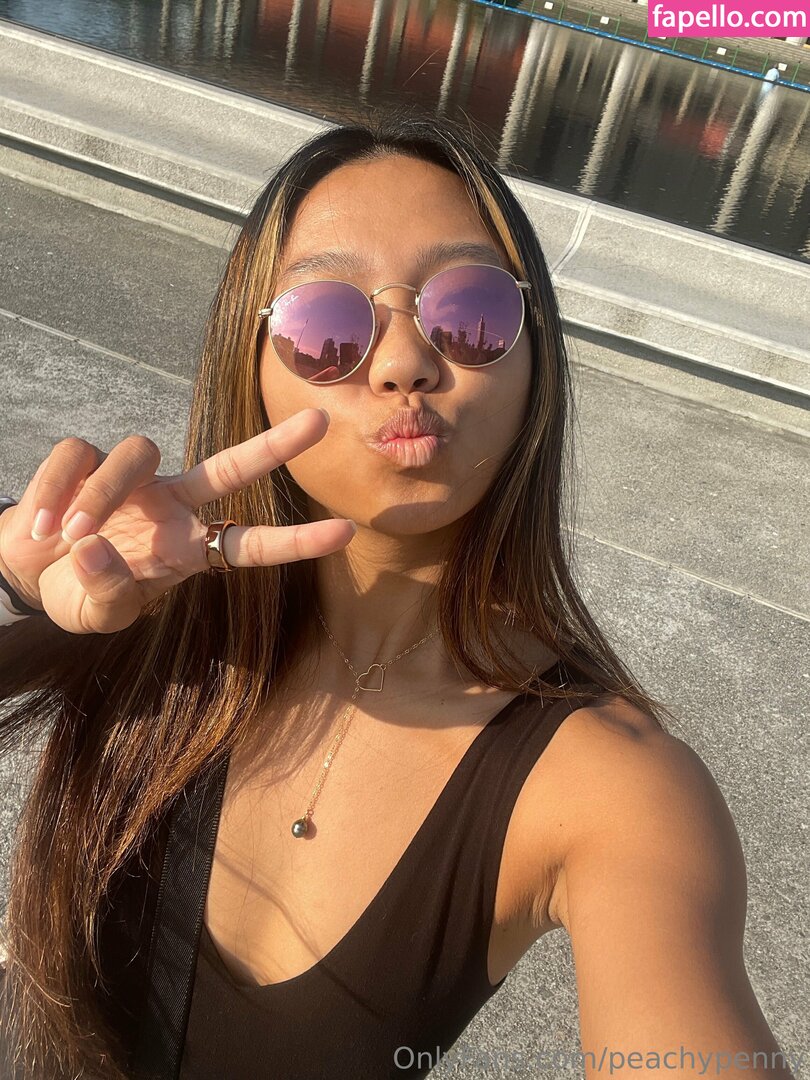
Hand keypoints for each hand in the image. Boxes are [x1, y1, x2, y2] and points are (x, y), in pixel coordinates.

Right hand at [0, 408, 354, 634]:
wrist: (26, 573)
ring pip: (137, 452)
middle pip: (232, 467)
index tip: (346, 532)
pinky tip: (37, 527)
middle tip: (321, 420)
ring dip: (98, 496)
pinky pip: (77, 457)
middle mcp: (173, 506)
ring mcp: (135, 479)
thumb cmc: (78, 593)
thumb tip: (93, 546)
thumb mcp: (97, 613)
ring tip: (65, 538)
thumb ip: (107, 591)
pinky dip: (52, 492)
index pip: (250, 543)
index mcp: (187, 549)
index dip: (296, 541)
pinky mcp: (88, 460)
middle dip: (276, 445)